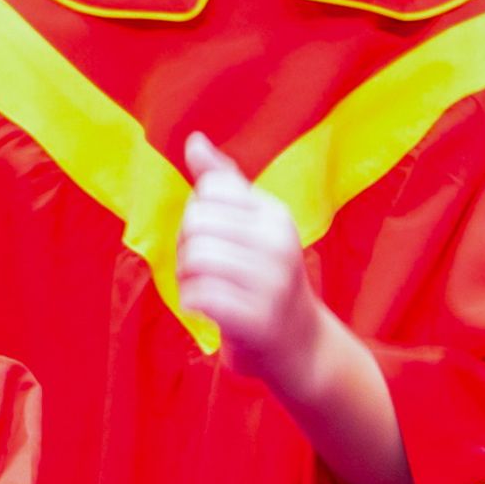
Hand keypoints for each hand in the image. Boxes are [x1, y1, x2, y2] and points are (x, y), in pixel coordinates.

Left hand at [180, 137, 323, 392]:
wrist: (299, 344)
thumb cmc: (266, 277)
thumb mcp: (253, 225)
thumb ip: (223, 182)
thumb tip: (194, 140)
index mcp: (276, 214)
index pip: (209, 190)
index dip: (195, 213)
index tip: (210, 236)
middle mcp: (279, 243)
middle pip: (195, 223)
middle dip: (184, 247)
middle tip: (201, 270)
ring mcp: (272, 282)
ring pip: (194, 259)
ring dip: (186, 278)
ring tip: (203, 287)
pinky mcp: (258, 319)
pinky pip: (200, 296)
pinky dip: (192, 303)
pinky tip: (206, 308)